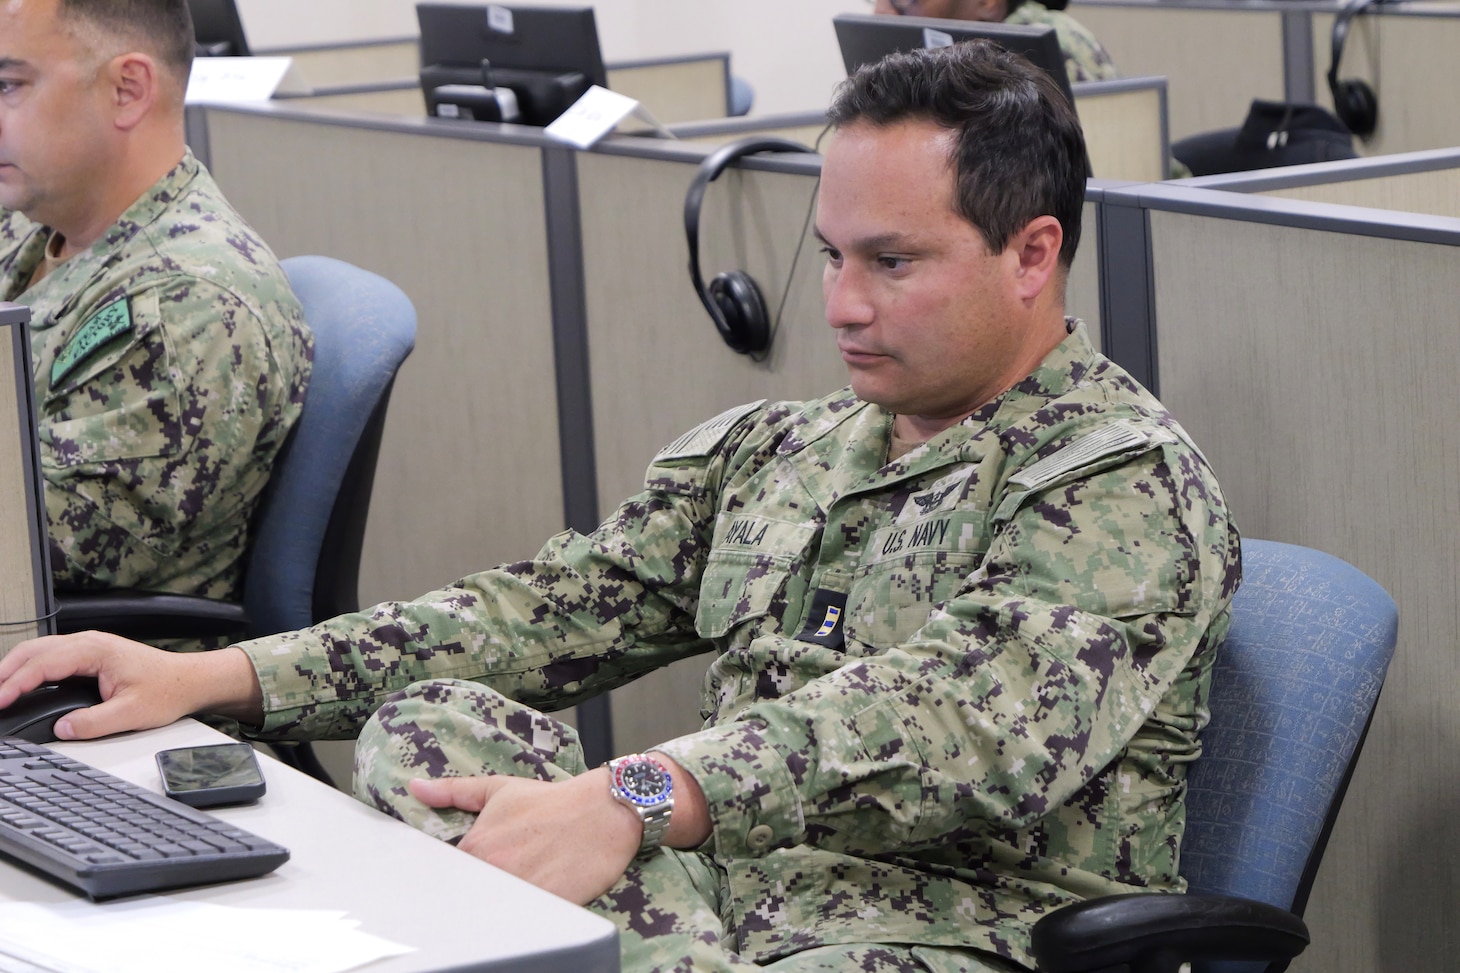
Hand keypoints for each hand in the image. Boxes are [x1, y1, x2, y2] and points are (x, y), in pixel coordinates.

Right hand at [0, 632, 262, 738]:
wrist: (190, 680)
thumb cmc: (168, 689)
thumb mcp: (132, 713)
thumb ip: (94, 723)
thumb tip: (62, 729)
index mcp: (96, 650)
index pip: (43, 663)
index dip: (15, 683)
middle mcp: (88, 642)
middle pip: (32, 650)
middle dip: (4, 672)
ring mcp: (88, 645)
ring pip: (38, 650)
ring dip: (12, 668)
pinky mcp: (88, 654)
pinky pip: (49, 655)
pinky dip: (28, 668)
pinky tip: (18, 683)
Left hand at [408, 768, 640, 904]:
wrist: (605, 810)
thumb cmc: (554, 801)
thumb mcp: (500, 789)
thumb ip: (454, 791)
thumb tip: (417, 788)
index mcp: (476, 847)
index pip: (452, 875)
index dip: (465, 875)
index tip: (481, 870)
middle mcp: (493, 871)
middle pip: (472, 896)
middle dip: (482, 891)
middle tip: (506, 879)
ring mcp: (520, 892)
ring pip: (496, 912)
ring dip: (501, 907)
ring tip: (520, 889)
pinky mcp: (547, 908)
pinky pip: (527, 922)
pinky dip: (526, 919)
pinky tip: (535, 903)